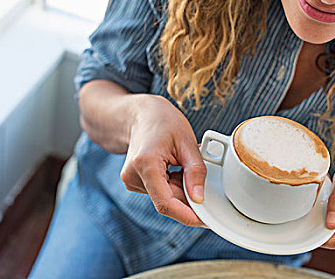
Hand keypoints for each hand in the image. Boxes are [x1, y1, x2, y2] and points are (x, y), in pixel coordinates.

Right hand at [119, 94, 206, 226]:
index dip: (186, 215)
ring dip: (180, 188)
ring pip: (164, 197)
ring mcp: (131, 180)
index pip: (165, 203)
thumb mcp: (187, 141)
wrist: (141, 114)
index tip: (204, 220)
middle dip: (187, 196)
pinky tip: (172, 166)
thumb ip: (196, 171)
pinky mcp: (133, 182)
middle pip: (167, 201)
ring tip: (180, 162)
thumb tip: (199, 197)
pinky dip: (172, 185)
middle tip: (198, 175)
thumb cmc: (163, 121)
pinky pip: (159, 192)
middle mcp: (133, 175)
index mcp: (145, 164)